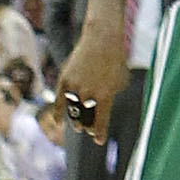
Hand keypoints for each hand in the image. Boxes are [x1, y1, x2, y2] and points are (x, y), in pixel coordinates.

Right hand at [56, 21, 128, 147]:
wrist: (102, 38)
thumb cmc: (115, 59)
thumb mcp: (120, 80)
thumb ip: (111, 96)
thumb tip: (101, 109)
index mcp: (105, 96)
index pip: (100, 121)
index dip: (99, 133)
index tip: (98, 141)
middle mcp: (89, 94)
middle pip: (85, 118)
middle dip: (87, 126)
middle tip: (88, 129)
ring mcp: (75, 87)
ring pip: (73, 111)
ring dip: (76, 120)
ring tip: (78, 126)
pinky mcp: (65, 80)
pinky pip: (60, 101)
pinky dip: (58, 113)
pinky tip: (59, 122)